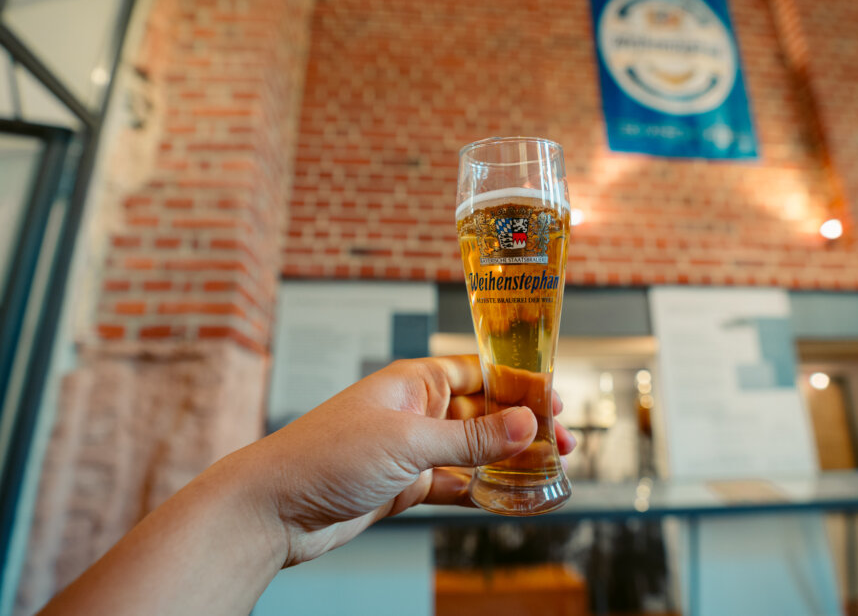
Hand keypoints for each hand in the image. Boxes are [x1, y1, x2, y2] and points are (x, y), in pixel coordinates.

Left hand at [229, 355, 575, 566]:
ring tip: (545, 469)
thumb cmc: (326, 456)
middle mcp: (415, 411)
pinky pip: (455, 483)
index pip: (480, 372)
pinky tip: (509, 497)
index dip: (520, 384)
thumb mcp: (408, 442)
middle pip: (482, 413)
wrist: (273, 508)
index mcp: (414, 381)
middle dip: (521, 426)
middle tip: (561, 442)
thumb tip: (527, 425)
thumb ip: (471, 439)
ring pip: (472, 451)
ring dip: (506, 460)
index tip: (554, 399)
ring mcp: (410, 450)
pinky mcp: (403, 485)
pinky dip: (482, 490)